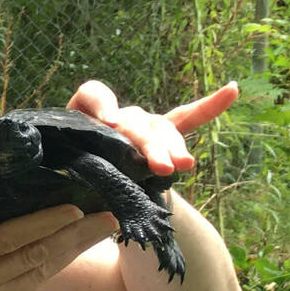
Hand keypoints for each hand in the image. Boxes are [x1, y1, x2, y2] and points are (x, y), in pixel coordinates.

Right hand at [0, 202, 118, 290]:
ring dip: (74, 249)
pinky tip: (71, 252)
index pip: (7, 238)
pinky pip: (29, 289)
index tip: (74, 207)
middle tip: (109, 216)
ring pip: (40, 272)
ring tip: (103, 229)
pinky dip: (51, 268)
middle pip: (34, 254)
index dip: (43, 223)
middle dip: (74, 234)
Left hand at [69, 79, 238, 177]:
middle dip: (147, 143)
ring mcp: (144, 126)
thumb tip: (67, 179)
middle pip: (135, 121)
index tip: (109, 123)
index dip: (102, 106)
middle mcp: (119, 117)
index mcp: (86, 116)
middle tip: (157, 166)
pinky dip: (210, 106)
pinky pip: (188, 119)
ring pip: (162, 130)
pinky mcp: (165, 138)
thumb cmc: (67, 185)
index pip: (93, 95)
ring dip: (173, 148)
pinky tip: (232, 90)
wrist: (90, 200)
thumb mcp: (57, 178)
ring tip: (183, 166)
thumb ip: (63, 169)